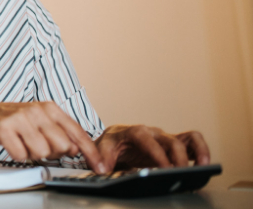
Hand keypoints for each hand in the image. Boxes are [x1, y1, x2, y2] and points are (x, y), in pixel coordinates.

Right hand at [0, 102, 107, 172]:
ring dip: (32, 154)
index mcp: (50, 108)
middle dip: (52, 152)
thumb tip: (77, 149)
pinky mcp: (4, 127)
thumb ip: (61, 134)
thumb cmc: (15, 120)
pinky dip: (17, 154)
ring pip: (41, 152)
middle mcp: (36, 110)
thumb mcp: (41, 122)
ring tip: (23, 143)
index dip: (90, 152)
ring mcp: (20, 118)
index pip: (77, 133)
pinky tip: (12, 144)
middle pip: (61, 146)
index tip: (99, 166)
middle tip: (38, 145)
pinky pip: (20, 154)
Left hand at [94, 125, 209, 171]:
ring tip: (203, 165)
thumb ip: (102, 157)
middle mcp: (153, 132)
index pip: (146, 139)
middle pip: (170, 141)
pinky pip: (191, 142)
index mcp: (134, 132)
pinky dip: (200, 150)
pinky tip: (203, 164)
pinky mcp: (173, 145)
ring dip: (197, 150)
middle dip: (177, 158)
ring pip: (186, 138)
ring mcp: (165, 138)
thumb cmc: (111, 143)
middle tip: (180, 174)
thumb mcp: (102, 148)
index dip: (157, 153)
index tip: (164, 167)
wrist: (115, 140)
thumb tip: (103, 168)